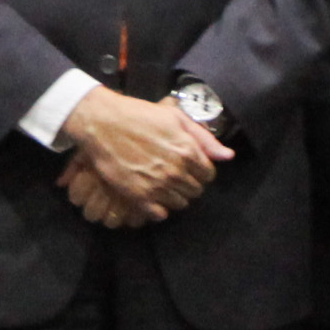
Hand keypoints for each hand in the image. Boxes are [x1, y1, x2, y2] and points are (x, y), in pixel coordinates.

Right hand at [59, 88, 229, 220]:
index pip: (208, 174)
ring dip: (175, 196)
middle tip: (174, 175)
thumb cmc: (138, 115)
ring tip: (162, 184)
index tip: (190, 167)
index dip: (201, 171)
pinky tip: (151, 196)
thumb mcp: (175, 117)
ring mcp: (158, 186)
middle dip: (189, 183)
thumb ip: (204, 139)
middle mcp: (176, 171)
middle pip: (196, 191)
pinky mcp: (139, 196)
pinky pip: (160, 214)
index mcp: (188, 151)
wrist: (102, 122)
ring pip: (180, 203)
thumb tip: (228, 156)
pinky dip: (158, 209)